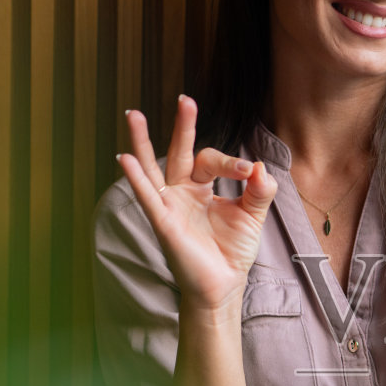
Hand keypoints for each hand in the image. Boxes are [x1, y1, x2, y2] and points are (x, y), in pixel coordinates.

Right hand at [117, 96, 278, 310]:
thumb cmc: (232, 251)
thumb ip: (260, 191)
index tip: (250, 173)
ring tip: (134, 114)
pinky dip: (135, 178)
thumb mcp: (252, 216)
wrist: (222, 285)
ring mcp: (169, 204)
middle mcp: (182, 191)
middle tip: (186, 99)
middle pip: (180, 152)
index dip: (232, 163)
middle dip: (183, 126)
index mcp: (201, 187)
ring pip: (153, 167)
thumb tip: (262, 167)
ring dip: (142, 141)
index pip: (211, 160)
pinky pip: (147, 196)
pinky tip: (123, 158)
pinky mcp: (162, 221)